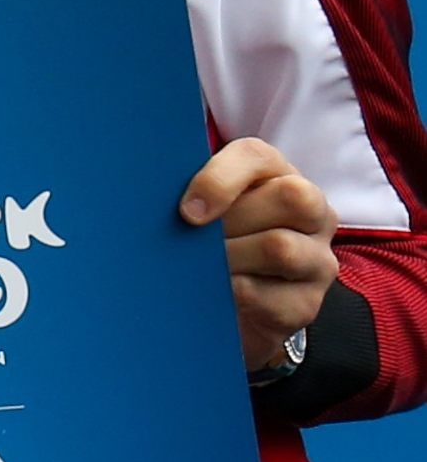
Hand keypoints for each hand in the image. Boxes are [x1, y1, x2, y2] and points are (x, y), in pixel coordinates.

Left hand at [180, 136, 338, 371]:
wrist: (231, 305)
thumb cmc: (209, 241)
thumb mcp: (201, 208)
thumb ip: (188, 190)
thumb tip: (145, 188)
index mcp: (280, 176)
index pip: (258, 156)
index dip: (219, 178)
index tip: (185, 211)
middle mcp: (313, 214)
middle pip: (289, 198)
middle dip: (230, 221)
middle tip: (192, 240)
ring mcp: (317, 260)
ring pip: (281, 247)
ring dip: (228, 258)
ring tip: (197, 268)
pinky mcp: (307, 304)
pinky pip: (273, 298)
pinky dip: (233, 295)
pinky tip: (211, 294)